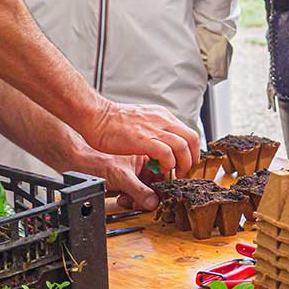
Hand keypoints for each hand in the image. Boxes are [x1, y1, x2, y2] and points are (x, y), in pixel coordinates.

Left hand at [64, 145, 162, 211]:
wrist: (77, 166)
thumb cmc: (97, 162)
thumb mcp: (121, 177)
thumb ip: (139, 191)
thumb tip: (154, 203)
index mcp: (147, 156)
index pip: (164, 173)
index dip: (162, 188)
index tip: (159, 199)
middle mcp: (143, 165)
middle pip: (156, 186)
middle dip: (147, 197)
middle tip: (139, 202)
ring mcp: (135, 174)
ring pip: (146, 193)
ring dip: (137, 200)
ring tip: (126, 199)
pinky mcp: (127, 183)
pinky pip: (135, 196)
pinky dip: (130, 200)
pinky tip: (121, 198)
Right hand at [84, 101, 198, 179]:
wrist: (95, 115)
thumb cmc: (112, 121)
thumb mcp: (141, 120)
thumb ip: (154, 129)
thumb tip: (161, 142)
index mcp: (162, 116)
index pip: (189, 133)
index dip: (192, 150)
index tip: (186, 162)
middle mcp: (162, 120)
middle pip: (192, 139)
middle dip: (192, 159)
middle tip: (184, 171)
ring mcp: (154, 129)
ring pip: (183, 147)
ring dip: (183, 164)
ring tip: (174, 174)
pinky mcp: (144, 139)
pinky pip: (167, 153)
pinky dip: (168, 164)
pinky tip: (161, 169)